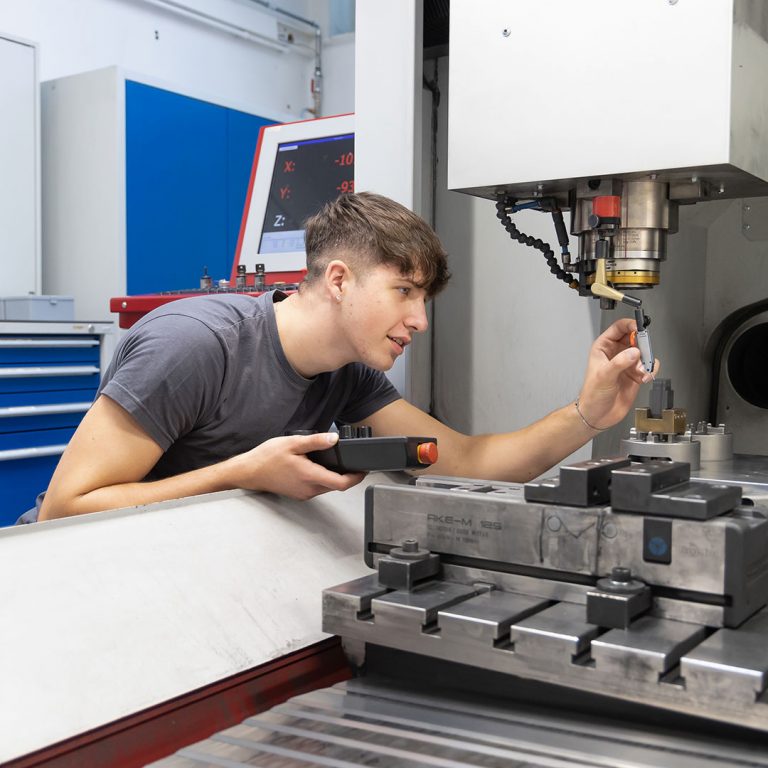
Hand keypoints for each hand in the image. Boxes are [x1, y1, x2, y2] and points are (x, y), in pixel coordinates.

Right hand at [222, 432, 364, 499]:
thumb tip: (334, 439)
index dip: (356, 478)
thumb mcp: (292, 443)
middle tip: (352, 462)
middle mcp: (308, 489)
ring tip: (334, 462)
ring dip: (334, 477)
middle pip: (336, 486)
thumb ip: (315, 441)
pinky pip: (317, 488)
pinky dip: (322, 479)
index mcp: (309, 476)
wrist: (248, 472)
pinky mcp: (299, 494)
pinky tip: (317, 467)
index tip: (363, 470)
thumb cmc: (266, 458)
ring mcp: (303, 494)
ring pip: (326, 487)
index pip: (341, 483)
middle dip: (346, 475)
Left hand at [577, 317, 659, 429]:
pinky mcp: (636, 374)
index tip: (640, 329)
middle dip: (643, 345)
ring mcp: (627, 363)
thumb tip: (634, 353)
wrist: (597, 415)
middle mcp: (616, 353)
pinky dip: (651, 370)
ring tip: (641, 371)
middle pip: (635, 338)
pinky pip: (649, 366)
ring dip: (647, 361)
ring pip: (645, 352)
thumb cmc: (592, 395)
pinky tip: (644, 378)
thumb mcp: (604, 376)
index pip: (619, 328)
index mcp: (603, 347)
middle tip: (644, 354)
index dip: (630, 325)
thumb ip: (619, 363)